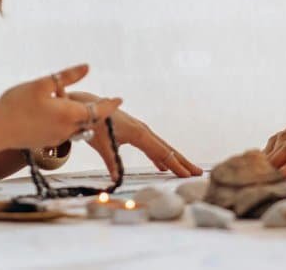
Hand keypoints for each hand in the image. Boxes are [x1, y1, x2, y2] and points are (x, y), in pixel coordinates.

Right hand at [0, 64, 120, 153]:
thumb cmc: (16, 105)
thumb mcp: (42, 84)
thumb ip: (66, 77)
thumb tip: (87, 67)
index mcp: (70, 114)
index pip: (99, 111)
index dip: (110, 104)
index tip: (120, 99)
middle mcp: (67, 129)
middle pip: (89, 120)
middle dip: (96, 110)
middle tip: (101, 100)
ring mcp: (56, 138)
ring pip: (76, 126)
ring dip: (78, 115)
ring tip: (67, 100)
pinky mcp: (46, 142)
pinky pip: (64, 132)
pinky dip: (66, 122)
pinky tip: (51, 111)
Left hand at [65, 91, 202, 178]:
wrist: (87, 106)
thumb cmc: (94, 124)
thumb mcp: (101, 144)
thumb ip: (111, 161)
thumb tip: (116, 180)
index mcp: (138, 133)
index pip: (162, 152)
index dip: (175, 164)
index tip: (188, 175)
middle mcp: (143, 130)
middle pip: (167, 148)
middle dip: (183, 161)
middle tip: (198, 173)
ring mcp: (139, 131)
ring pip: (161, 147)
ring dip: (174, 159)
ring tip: (186, 170)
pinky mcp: (134, 132)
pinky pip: (152, 146)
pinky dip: (160, 156)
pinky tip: (162, 166)